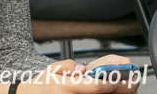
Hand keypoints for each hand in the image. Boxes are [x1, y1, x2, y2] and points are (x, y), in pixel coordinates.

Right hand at [18, 58, 136, 92]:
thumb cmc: (42, 84)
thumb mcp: (52, 68)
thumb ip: (68, 65)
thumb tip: (82, 69)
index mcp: (66, 86)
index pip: (95, 87)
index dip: (108, 85)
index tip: (114, 83)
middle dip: (110, 91)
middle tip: (114, 87)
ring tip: (106, 91)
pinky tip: (95, 93)